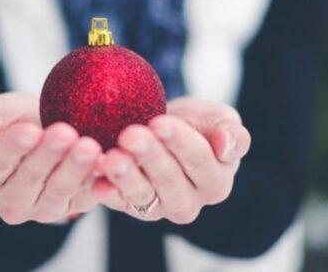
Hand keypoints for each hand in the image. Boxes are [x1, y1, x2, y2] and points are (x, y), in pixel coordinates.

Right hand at [0, 92, 101, 224]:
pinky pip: (85, 197)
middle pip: (29, 179)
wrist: (49, 126)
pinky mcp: (72, 207)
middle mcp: (10, 201)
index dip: (12, 147)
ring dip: (75, 169)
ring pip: (58, 192)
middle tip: (66, 132)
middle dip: (48, 155)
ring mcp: (42, 208)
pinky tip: (107, 165)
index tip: (29, 130)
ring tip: (89, 146)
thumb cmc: (16, 119)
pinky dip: (97, 182)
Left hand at [92, 97, 250, 223]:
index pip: (199, 161)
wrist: (164, 130)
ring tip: (111, 158)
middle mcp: (189, 201)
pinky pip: (118, 202)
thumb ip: (231, 132)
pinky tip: (96, 182)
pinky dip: (107, 193)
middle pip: (168, 179)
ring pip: (142, 194)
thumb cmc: (195, 125)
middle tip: (130, 135)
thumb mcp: (218, 119)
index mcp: (216, 182)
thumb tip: (227, 145)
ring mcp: (158, 207)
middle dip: (149, 156)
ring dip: (125, 176)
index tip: (159, 123)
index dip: (179, 142)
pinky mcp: (130, 207)